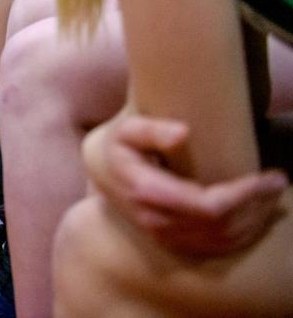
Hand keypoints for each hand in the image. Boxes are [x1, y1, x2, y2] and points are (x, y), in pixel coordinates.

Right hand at [83, 115, 288, 256]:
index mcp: (147, 191)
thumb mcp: (129, 129)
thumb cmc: (120, 143)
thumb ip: (153, 129)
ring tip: (272, 196)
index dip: (246, 195)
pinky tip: (256, 216)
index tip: (270, 175)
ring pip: (222, 240)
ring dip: (254, 220)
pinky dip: (242, 235)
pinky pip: (214, 248)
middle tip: (279, 181)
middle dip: (257, 205)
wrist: (101, 169)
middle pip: (222, 225)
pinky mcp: (170, 241)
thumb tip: (183, 132)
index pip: (209, 206)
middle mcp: (156, 220)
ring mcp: (163, 234)